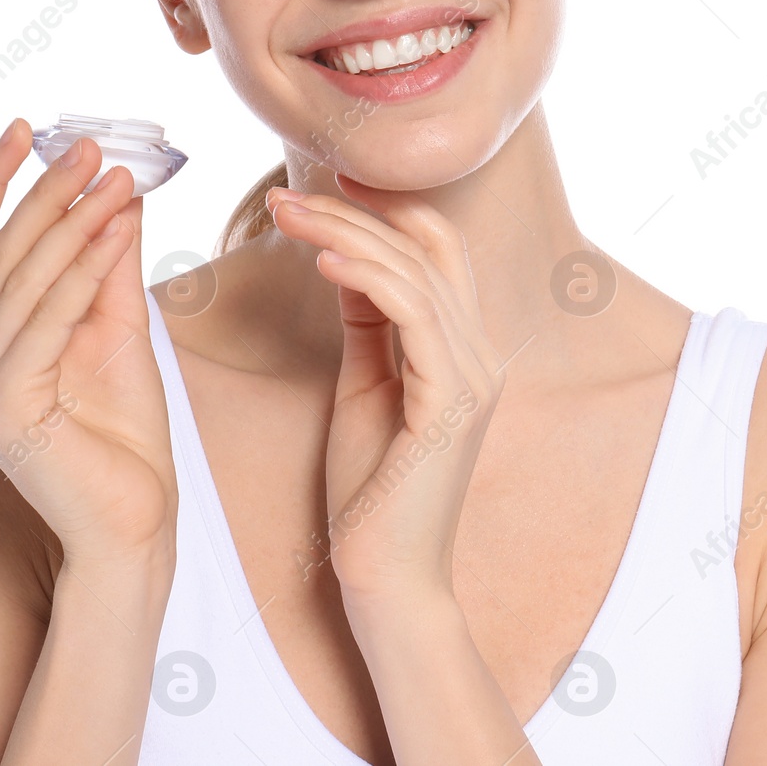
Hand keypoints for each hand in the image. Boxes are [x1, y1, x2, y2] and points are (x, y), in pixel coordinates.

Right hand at [0, 120, 177, 569]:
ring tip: (119, 179)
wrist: (135, 520)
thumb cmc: (124, 433)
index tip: (25, 129)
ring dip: (74, 223)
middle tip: (92, 147)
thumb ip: (105, 264)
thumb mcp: (115, 327)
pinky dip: (84, 271)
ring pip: (24, 281)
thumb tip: (117, 191)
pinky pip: (47, 320)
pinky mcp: (1, 408)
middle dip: (47, 193)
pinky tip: (118, 232)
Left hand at [266, 176, 504, 608]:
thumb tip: (347, 262)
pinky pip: (412, 313)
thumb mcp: (366, 387)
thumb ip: (368, 327)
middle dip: (352, 210)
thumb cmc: (372, 492)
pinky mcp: (452, 401)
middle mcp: (480, 352)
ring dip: (346, 232)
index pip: (436, 250)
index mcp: (463, 348)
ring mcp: (473, 375)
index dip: (383, 209)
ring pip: (417, 269)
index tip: (319, 187)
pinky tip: (319, 258)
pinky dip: (366, 274)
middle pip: (426, 247)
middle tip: (286, 195)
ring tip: (288, 215)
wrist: (387, 578)